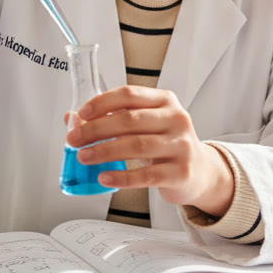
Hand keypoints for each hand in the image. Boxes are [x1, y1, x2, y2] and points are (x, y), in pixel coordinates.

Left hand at [66, 86, 234, 215]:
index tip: (81, 114)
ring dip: (104, 152)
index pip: (129, 95)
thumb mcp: (146, 125)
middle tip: (74, 139)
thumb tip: (72, 118)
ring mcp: (181, 146)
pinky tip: (104, 177)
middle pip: (129, 120)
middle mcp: (176, 119)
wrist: (200, 172)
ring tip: (84, 157)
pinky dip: (121, 177)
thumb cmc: (167, 144)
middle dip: (96, 130)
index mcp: (165, 101)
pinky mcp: (180, 172)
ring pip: (136, 146)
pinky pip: (146, 176)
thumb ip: (113, 118)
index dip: (102, 103)